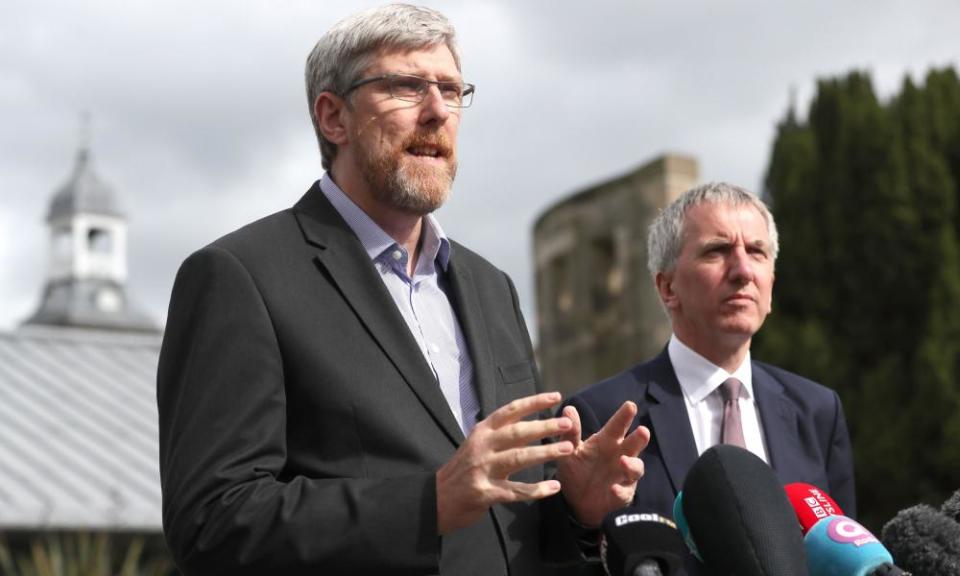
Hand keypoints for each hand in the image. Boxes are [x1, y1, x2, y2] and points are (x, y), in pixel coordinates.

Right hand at [436, 392, 573, 534]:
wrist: (435, 499)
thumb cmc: (462, 470)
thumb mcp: (476, 445)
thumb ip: (499, 435)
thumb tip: (528, 421)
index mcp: (482, 432)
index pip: (510, 411)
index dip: (533, 402)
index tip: (555, 396)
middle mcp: (482, 446)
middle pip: (517, 432)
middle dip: (544, 427)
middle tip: (567, 424)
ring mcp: (483, 469)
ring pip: (519, 457)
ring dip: (545, 453)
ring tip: (568, 449)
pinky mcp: (485, 492)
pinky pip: (516, 490)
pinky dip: (536, 490)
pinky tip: (553, 488)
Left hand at [556, 401, 649, 526]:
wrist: (574, 500)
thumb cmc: (576, 469)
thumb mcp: (570, 451)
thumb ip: (571, 433)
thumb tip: (569, 409)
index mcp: (607, 441)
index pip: (617, 426)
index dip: (624, 416)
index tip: (630, 405)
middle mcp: (619, 455)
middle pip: (634, 445)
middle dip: (639, 438)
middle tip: (643, 431)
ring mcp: (623, 475)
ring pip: (635, 468)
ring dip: (632, 465)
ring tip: (623, 461)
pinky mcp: (622, 495)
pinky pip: (624, 493)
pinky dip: (620, 491)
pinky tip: (614, 489)